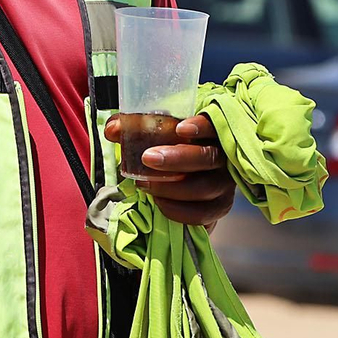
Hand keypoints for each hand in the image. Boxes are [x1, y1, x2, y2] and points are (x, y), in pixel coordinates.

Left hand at [103, 114, 235, 228]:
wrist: (178, 184)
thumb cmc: (166, 150)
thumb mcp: (151, 135)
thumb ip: (132, 129)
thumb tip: (113, 131)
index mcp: (210, 132)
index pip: (214, 124)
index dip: (201, 126)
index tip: (180, 128)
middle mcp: (223, 157)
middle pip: (209, 157)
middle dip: (178, 158)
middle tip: (148, 158)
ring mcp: (224, 183)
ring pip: (205, 187)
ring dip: (172, 187)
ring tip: (144, 184)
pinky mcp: (219, 207)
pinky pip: (203, 213)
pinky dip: (178, 210)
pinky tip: (159, 202)